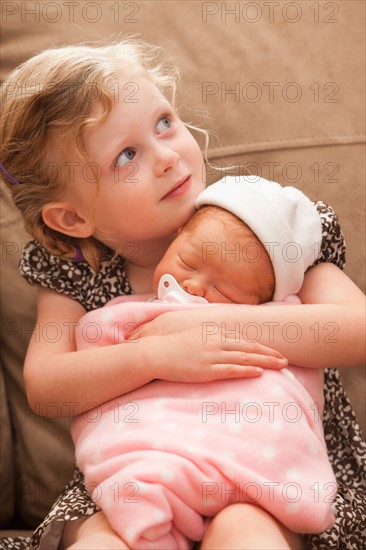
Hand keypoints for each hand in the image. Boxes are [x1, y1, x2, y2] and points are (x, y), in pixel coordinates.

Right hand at [134, 308, 286, 382]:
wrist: (156, 353)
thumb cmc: (174, 347)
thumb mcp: (195, 337)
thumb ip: (210, 338)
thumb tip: (221, 343)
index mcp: (214, 334)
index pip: (244, 340)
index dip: (262, 347)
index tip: (276, 351)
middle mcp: (216, 342)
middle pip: (249, 348)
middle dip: (270, 354)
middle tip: (286, 360)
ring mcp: (212, 356)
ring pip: (245, 358)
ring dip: (265, 362)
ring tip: (281, 366)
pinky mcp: (206, 369)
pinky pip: (231, 370)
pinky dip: (246, 371)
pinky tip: (259, 373)